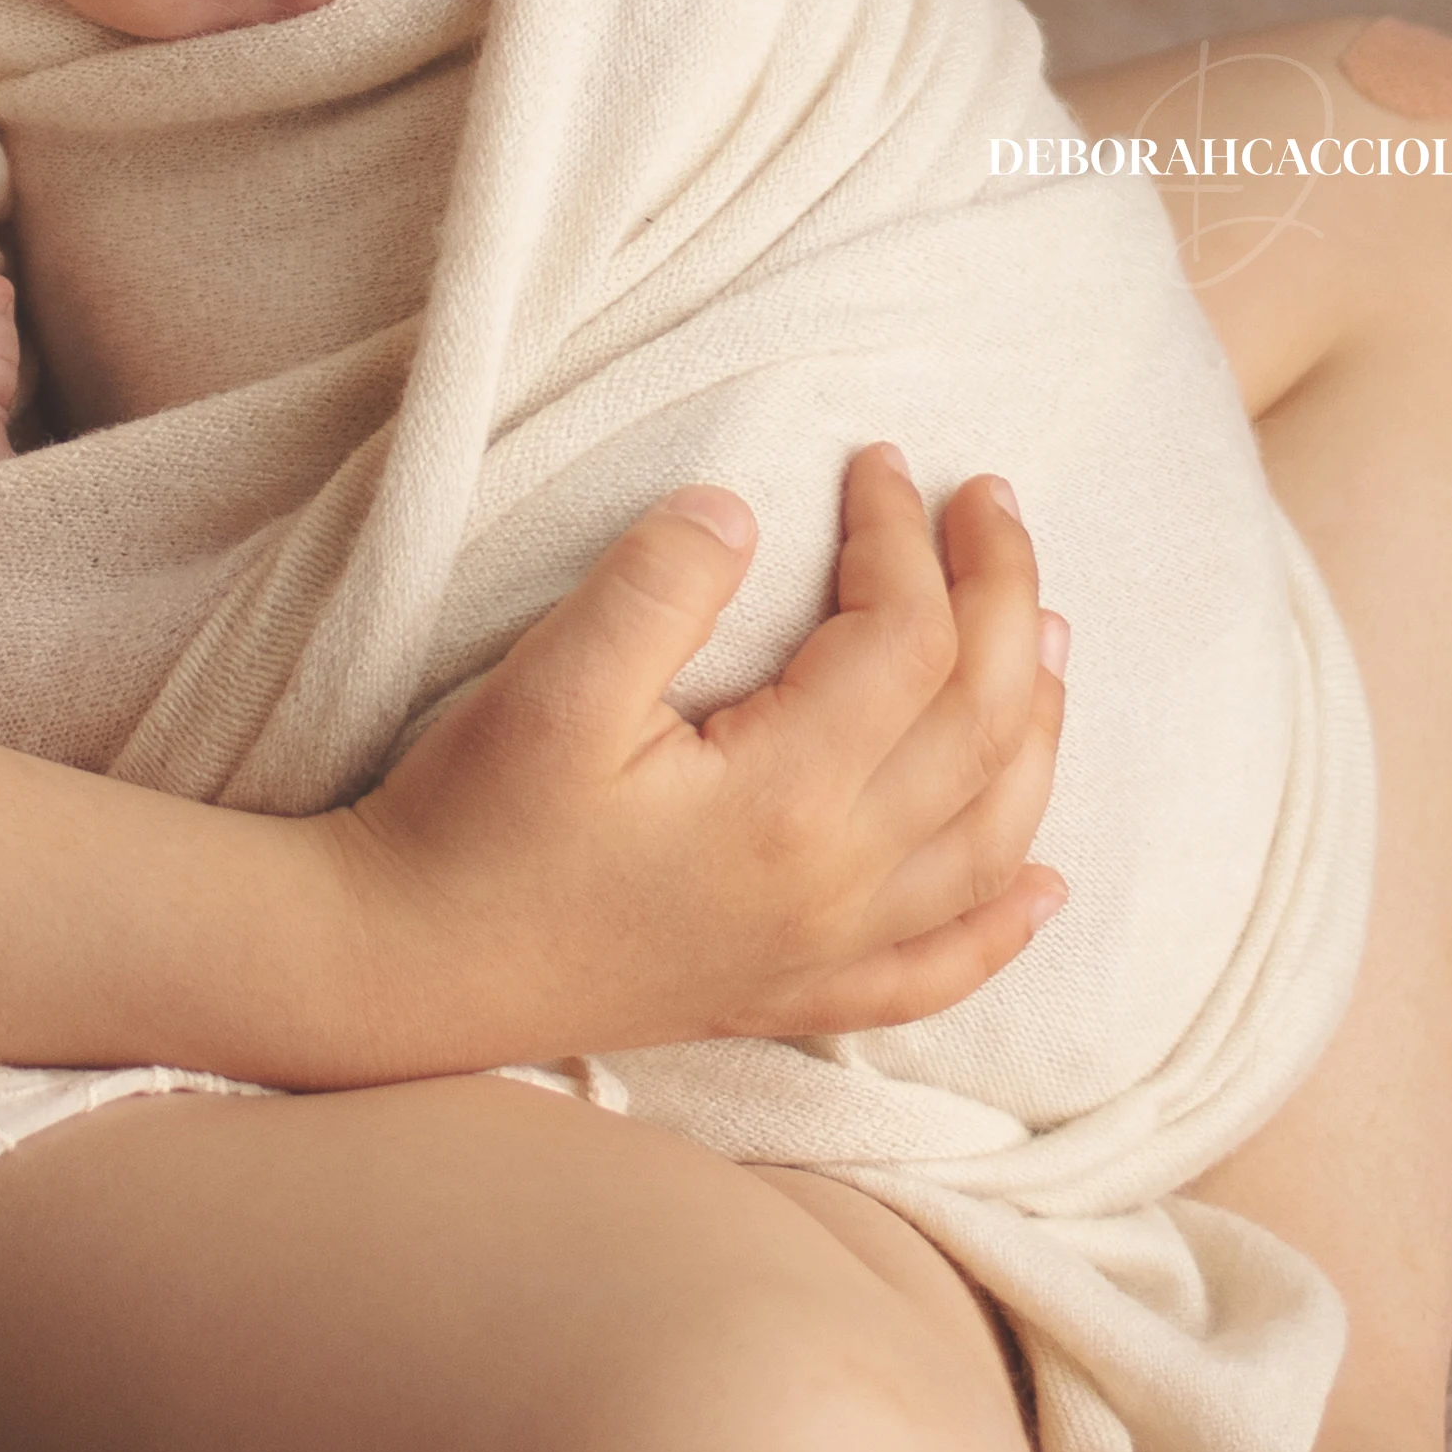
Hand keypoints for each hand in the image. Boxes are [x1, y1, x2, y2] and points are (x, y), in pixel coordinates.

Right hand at [323, 450, 1064, 1073]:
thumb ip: (657, 586)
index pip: (906, 640)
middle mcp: (834, 884)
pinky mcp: (787, 992)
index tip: (875, 459)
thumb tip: (741, 508)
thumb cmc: (471, 824)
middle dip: (1002, 598)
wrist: (405, 970)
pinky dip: (1004, 926)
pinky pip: (935, 970)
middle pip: (981, 726)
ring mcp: (820, 949)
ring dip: (1036, 733)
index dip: (905, 535)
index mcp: (786, 799)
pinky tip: (1042, 889)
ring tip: (1046, 640)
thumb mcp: (551, 685)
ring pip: (989, 840)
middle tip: (990, 501)